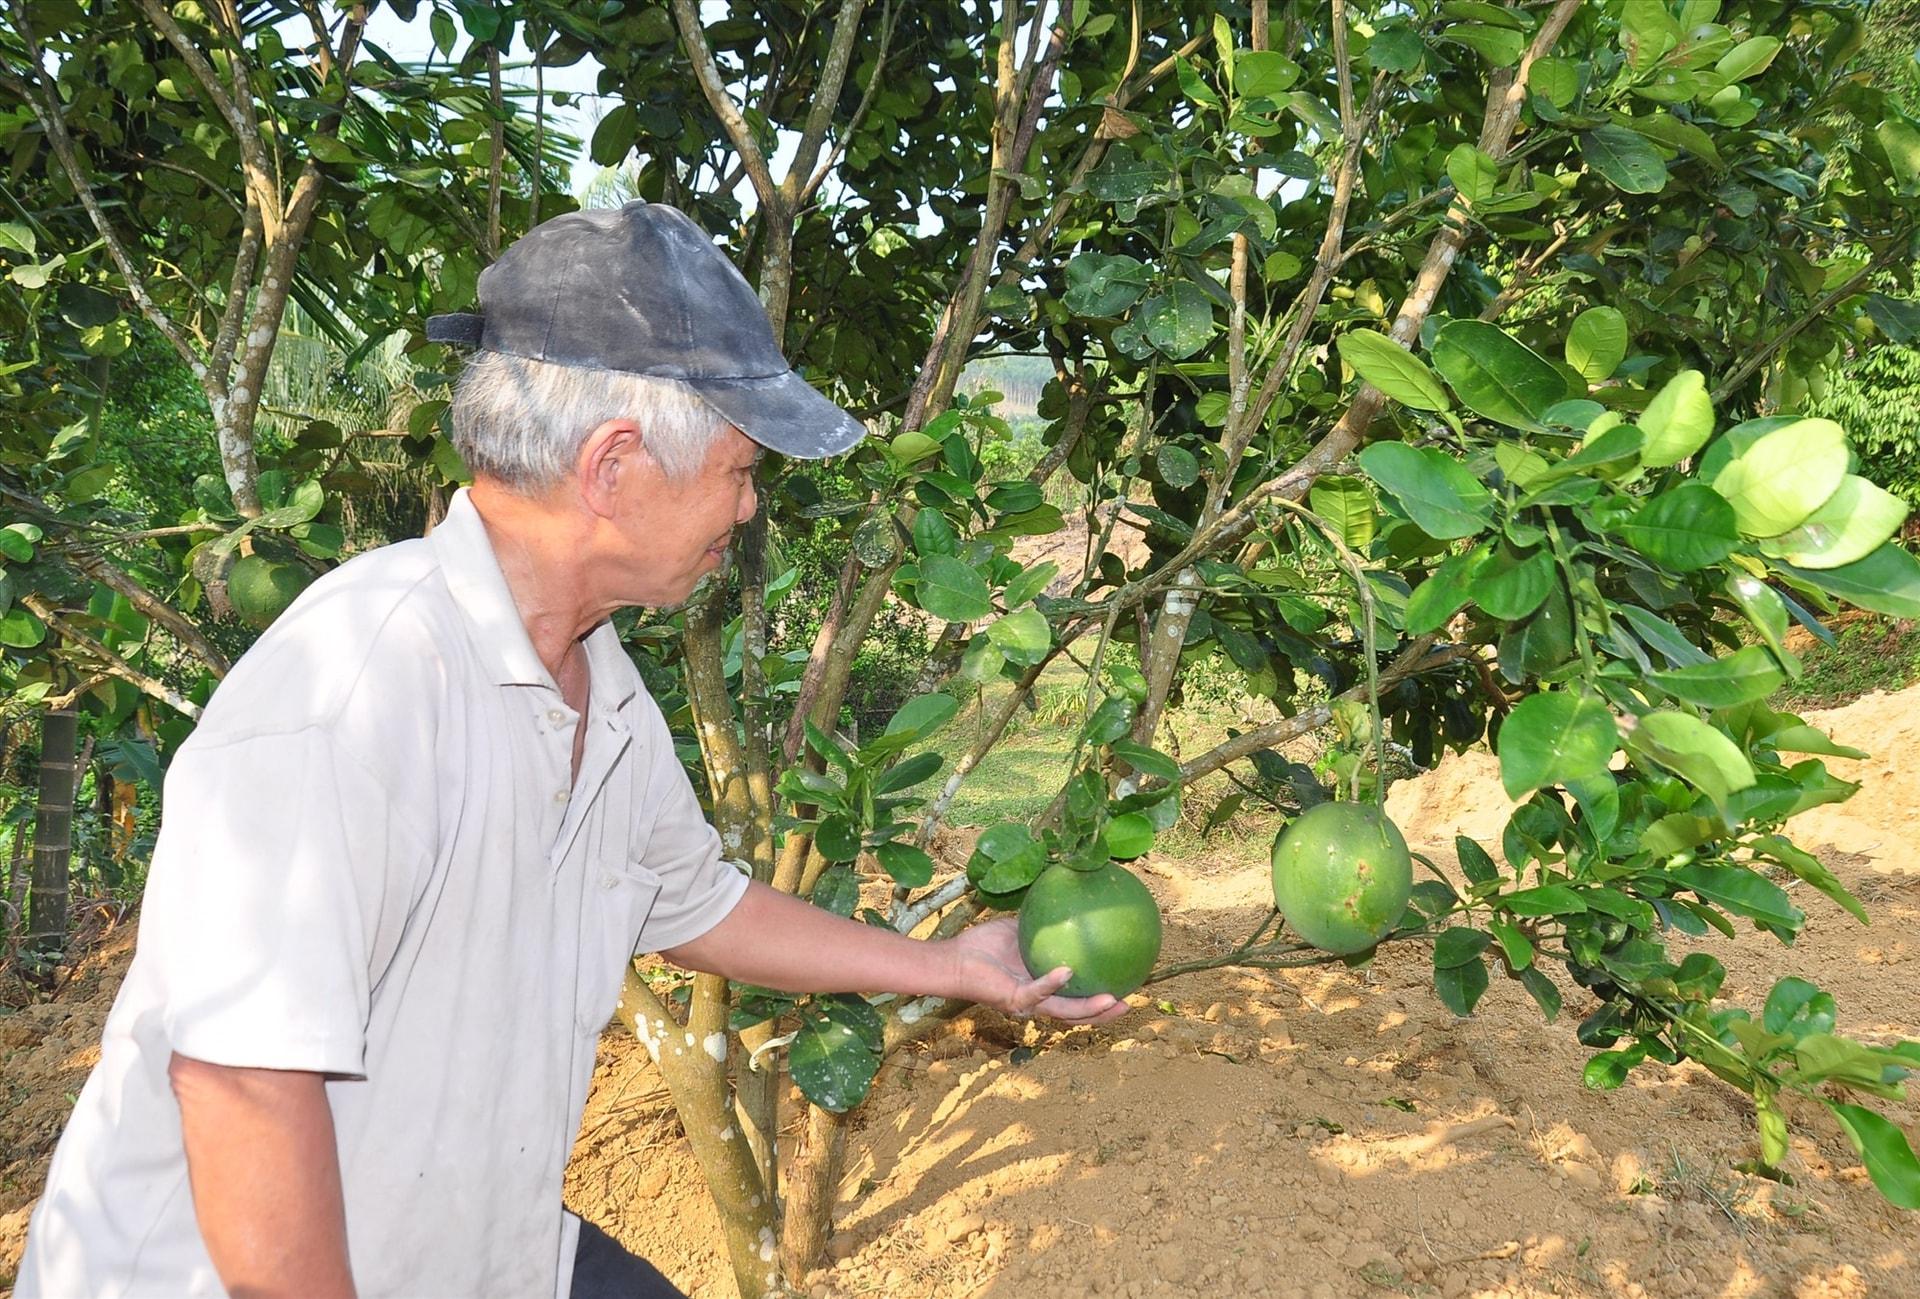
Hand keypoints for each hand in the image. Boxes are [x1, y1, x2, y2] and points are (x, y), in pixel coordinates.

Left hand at [943, 917, 1132, 1025]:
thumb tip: (1066, 900)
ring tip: (1110, 1000)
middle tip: (1128, 1003)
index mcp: (1043, 989)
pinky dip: (1052, 983)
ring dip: (1088, 1008)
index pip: (1077, 999)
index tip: (1126, 987)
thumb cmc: (985, 947)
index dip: (1100, 999)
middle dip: (1103, 1014)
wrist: (956, 959)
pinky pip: (1037, 993)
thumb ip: (1045, 924)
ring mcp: (1027, 1003)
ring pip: (1064, 1012)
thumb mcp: (1022, 931)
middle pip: (1077, 1015)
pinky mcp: (1013, 1000)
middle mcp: (1038, 1001)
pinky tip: (1067, 972)